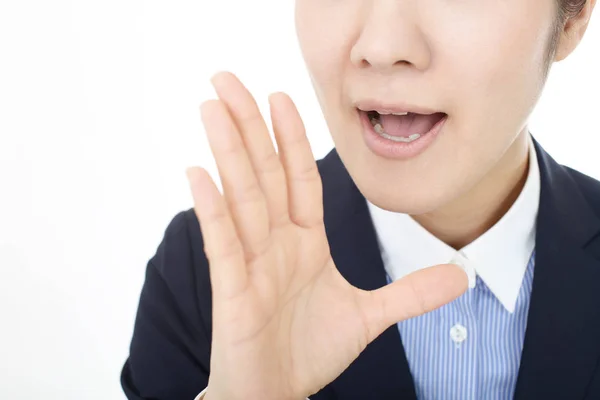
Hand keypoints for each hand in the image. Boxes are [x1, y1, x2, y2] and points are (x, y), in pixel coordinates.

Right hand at [186, 71, 467, 399]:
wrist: (276, 393)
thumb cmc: (309, 350)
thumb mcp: (368, 317)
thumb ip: (409, 294)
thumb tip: (462, 278)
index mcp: (304, 243)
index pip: (298, 179)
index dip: (292, 139)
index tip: (284, 96)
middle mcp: (276, 244)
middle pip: (263, 174)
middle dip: (249, 125)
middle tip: (228, 78)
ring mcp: (252, 264)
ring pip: (241, 197)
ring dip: (228, 151)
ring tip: (212, 107)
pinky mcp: (232, 290)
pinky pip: (222, 243)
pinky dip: (211, 209)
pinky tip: (199, 173)